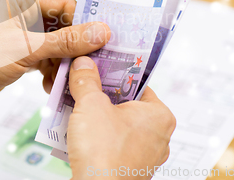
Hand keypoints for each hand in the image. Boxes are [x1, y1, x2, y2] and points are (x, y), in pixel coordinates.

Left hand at [0, 0, 110, 117]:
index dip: (83, 24)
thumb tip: (102, 32)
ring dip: (63, 63)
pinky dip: (50, 72)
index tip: (101, 44)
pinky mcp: (14, 55)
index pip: (64, 5)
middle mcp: (19, 12)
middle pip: (61, 26)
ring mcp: (17, 35)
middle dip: (74, 47)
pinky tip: (53, 85)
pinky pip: (43, 60)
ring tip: (70, 80)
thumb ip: (66, 41)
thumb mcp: (27, 49)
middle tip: (91, 65)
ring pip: (53, 45)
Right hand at [67, 56, 175, 179]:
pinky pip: (111, 144)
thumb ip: (87, 80)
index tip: (97, 68)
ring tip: (75, 108)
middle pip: (124, 104)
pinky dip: (96, 137)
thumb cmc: (104, 153)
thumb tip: (83, 64)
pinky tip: (77, 132)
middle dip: (100, 97)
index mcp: (159, 115)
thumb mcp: (91, 105)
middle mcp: (158, 136)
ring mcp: (144, 155)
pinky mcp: (129, 168)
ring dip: (95, 117)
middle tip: (82, 87)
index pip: (137, 83)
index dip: (114, 74)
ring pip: (116, 125)